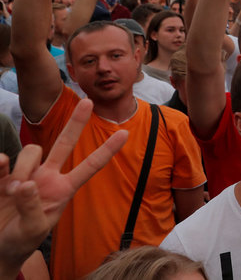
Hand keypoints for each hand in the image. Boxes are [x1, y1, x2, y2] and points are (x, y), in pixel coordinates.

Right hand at [0, 99, 127, 274]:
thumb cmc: (22, 240)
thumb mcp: (33, 229)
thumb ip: (32, 207)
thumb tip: (27, 184)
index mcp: (63, 189)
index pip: (90, 167)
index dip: (107, 151)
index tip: (126, 133)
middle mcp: (47, 176)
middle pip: (65, 143)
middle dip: (76, 122)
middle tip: (88, 101)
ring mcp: (26, 173)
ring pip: (31, 151)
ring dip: (23, 167)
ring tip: (14, 192)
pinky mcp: (3, 176)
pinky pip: (2, 160)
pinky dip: (1, 164)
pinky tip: (2, 173)